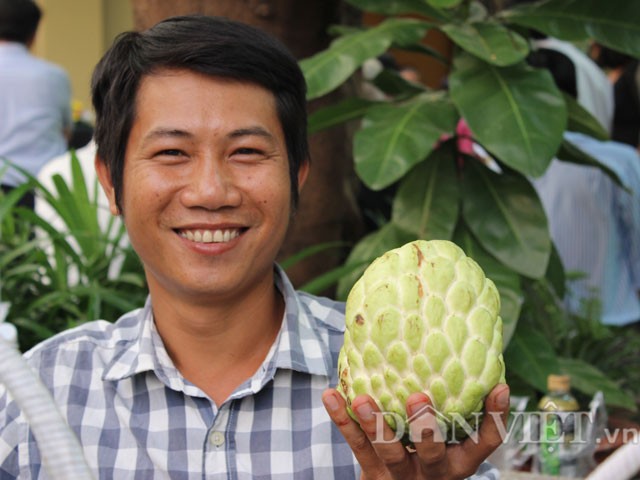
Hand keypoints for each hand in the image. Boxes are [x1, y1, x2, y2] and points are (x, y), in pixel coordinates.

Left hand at [322, 384, 509, 479]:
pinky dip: (342, 420)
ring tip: (362, 399)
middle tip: (418, 398)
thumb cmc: (428, 456)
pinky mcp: (372, 473)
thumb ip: (456, 409)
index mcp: (459, 461)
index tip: (500, 387)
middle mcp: (433, 471)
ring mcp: (400, 475)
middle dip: (425, 428)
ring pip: (389, 451)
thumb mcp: (450, 442)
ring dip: (375, 424)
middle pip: (431, 452)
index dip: (495, 417)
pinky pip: (356, 445)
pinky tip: (330, 395)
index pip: (485, 442)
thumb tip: (466, 355)